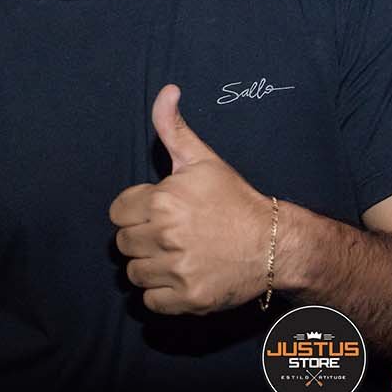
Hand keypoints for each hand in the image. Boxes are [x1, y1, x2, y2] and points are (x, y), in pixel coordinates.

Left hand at [109, 84, 270, 314]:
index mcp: (162, 201)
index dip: (135, 212)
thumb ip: (174, 126)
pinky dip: (161, 294)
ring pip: (134, 274)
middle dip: (141, 239)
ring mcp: (178, 269)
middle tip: (167, 235)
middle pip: (123, 244)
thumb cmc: (234, 198)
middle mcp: (166, 236)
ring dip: (148, 267)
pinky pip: (151, 301)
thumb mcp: (202, 159)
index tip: (156, 213)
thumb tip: (167, 90)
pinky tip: (180, 277)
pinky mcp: (189, 298)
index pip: (117, 213)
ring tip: (173, 256)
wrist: (274, 242)